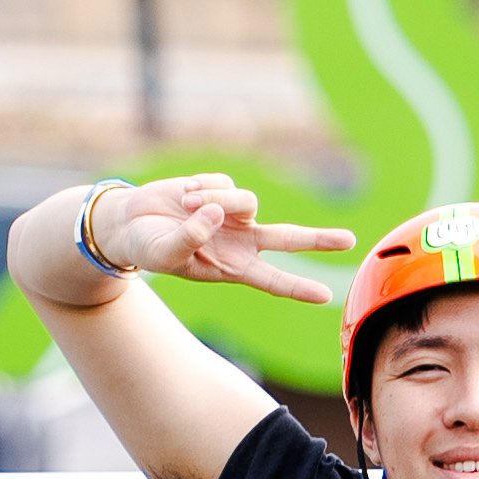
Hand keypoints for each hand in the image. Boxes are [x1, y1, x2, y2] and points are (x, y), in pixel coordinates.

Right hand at [96, 174, 355, 303]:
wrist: (129, 223)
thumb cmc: (147, 248)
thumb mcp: (164, 254)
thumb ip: (189, 237)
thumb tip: (216, 211)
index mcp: (231, 267)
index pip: (271, 280)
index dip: (298, 288)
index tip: (325, 296)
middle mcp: (240, 242)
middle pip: (288, 239)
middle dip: (318, 240)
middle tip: (350, 240)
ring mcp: (233, 214)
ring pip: (246, 201)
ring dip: (216, 200)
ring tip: (185, 206)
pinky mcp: (222, 188)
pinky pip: (222, 182)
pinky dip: (200, 187)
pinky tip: (183, 197)